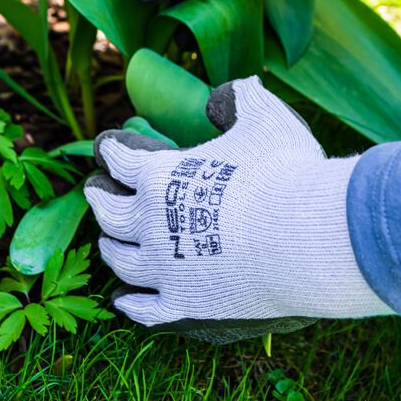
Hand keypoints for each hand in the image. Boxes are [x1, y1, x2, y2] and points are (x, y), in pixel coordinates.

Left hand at [85, 77, 391, 343]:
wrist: (305, 238)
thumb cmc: (282, 171)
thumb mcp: (263, 117)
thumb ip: (240, 98)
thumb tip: (227, 93)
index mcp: (159, 175)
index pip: (119, 160)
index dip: (110, 151)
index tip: (107, 149)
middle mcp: (149, 222)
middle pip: (109, 213)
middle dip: (99, 200)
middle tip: (95, 193)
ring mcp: (164, 267)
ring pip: (120, 261)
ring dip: (110, 250)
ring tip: (109, 244)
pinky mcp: (184, 303)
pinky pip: (144, 307)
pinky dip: (130, 303)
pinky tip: (124, 300)